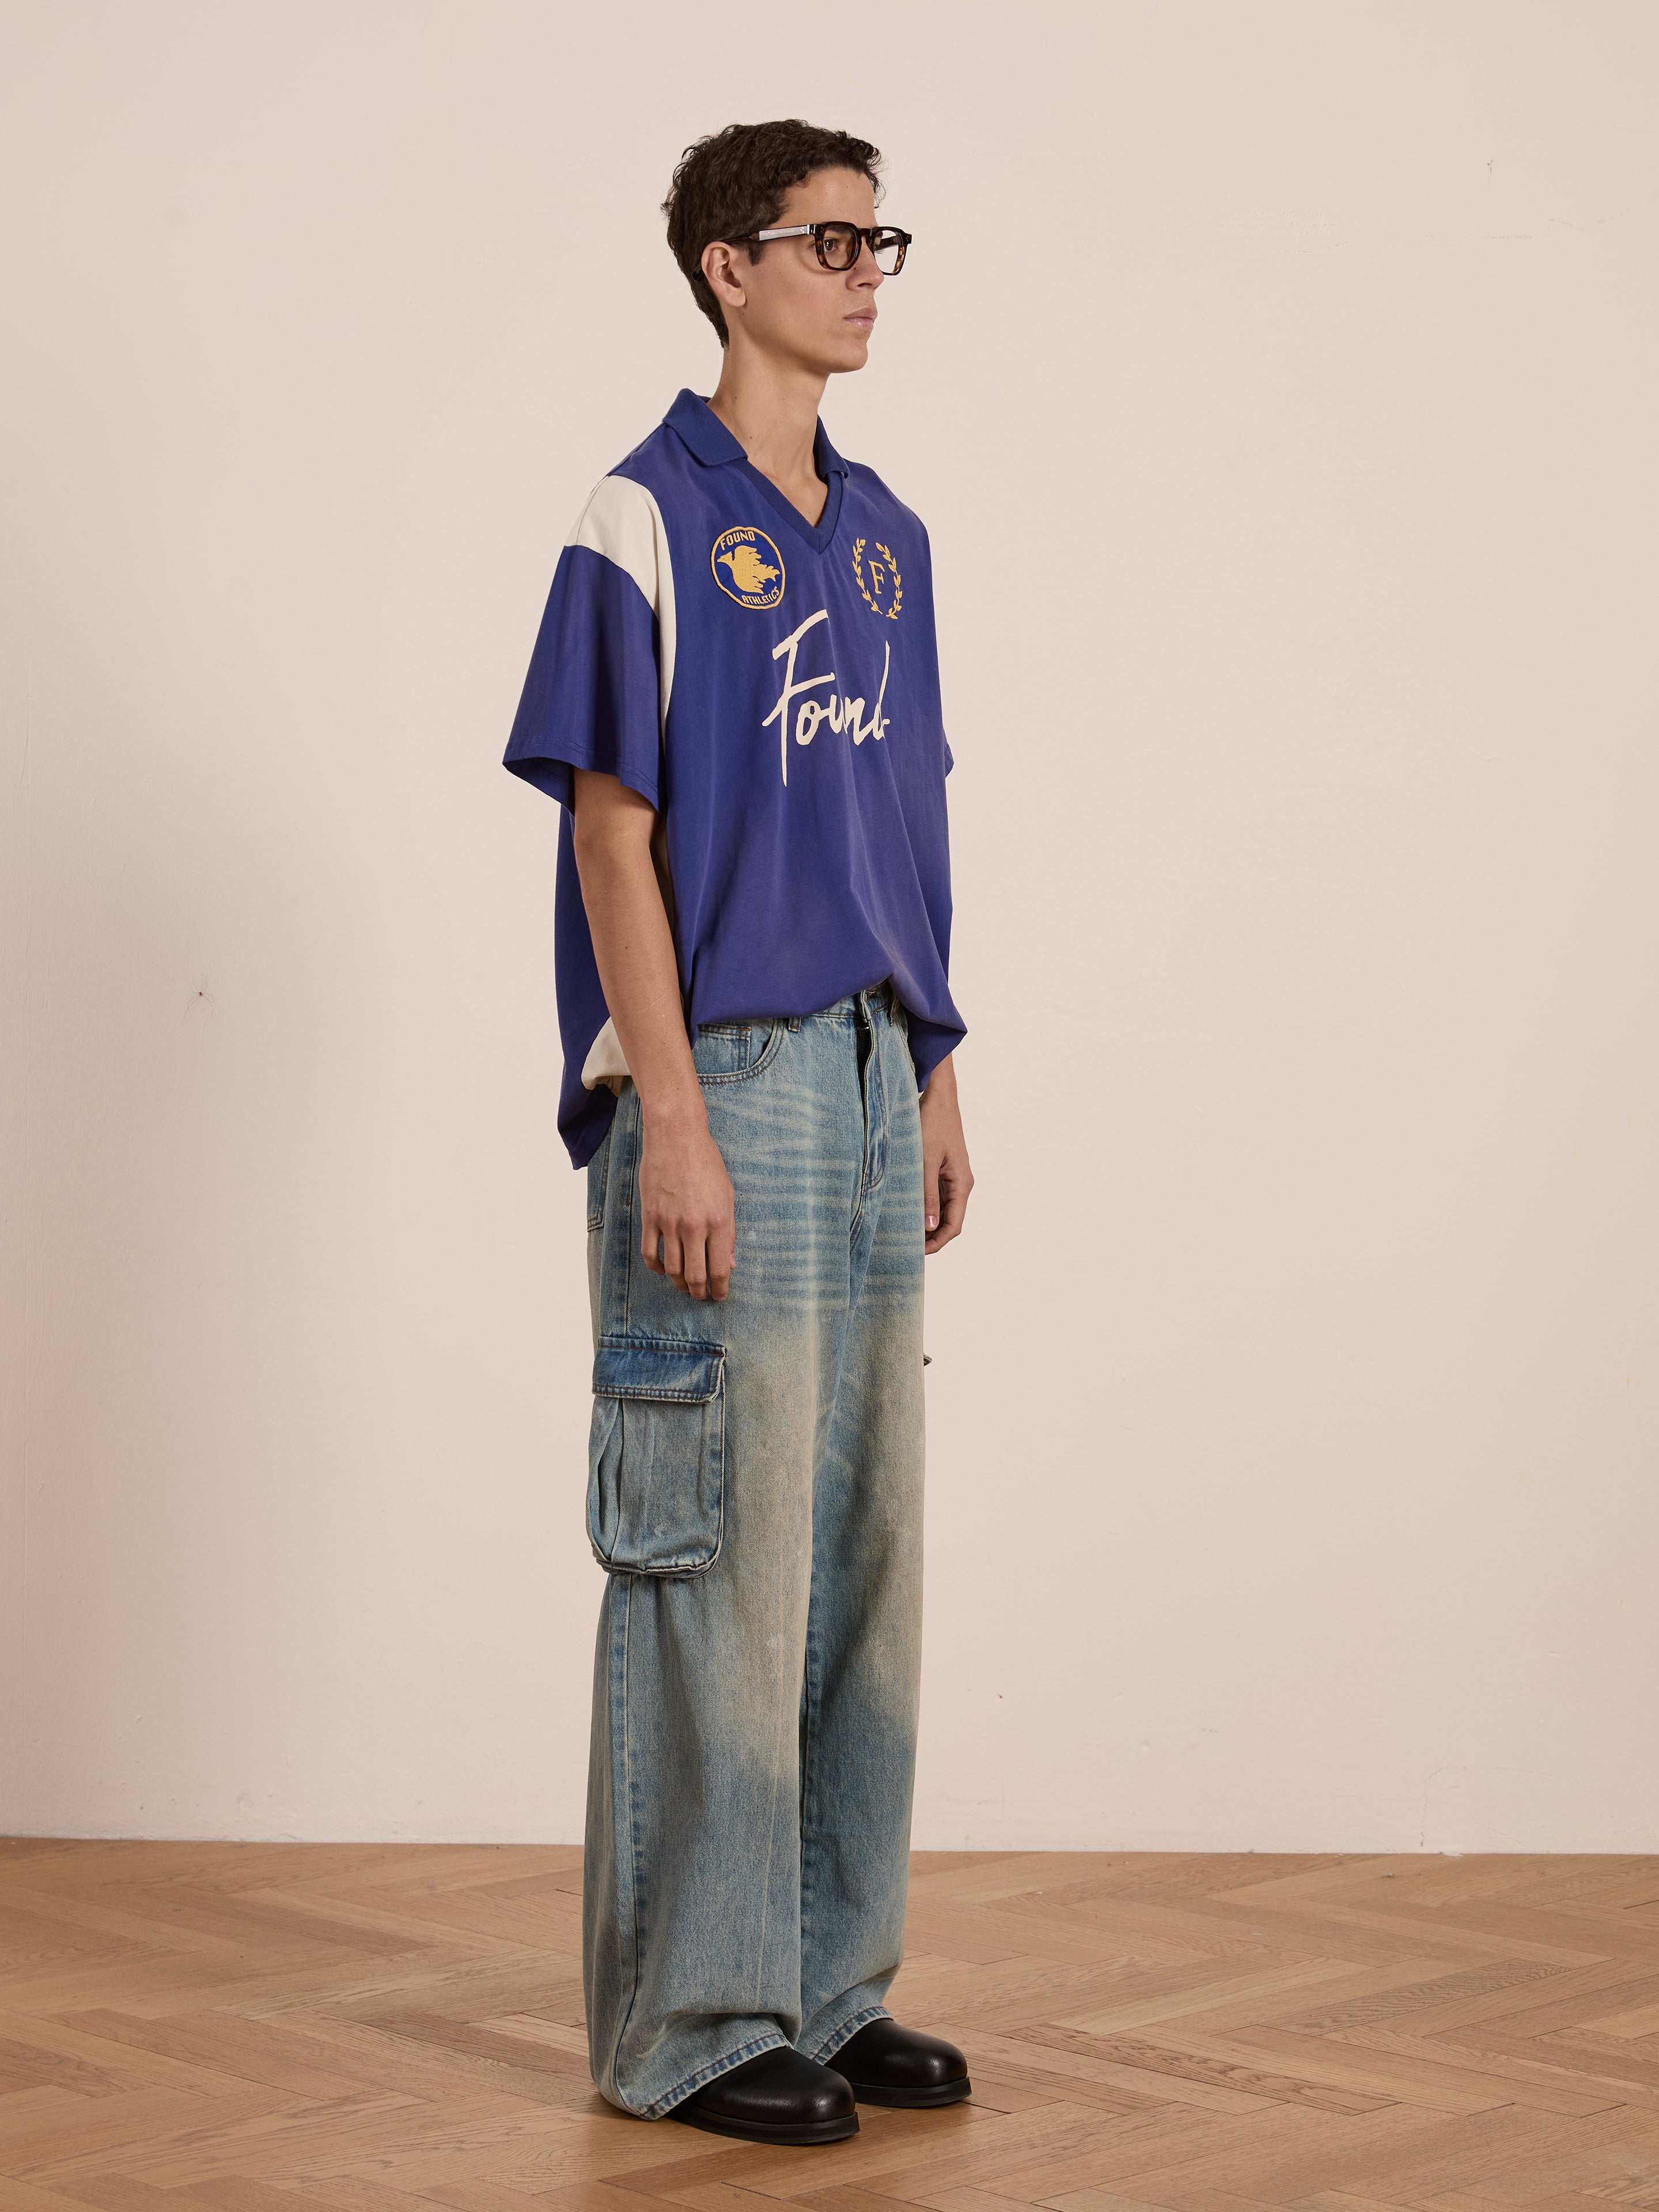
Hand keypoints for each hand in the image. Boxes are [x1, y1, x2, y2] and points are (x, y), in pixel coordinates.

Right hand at [639, 1113, 735, 1299]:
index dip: (720, 1289)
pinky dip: (656, 1268)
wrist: (676, 1137)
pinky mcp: (649, 1216)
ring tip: (685, 1287)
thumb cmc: (707, 1163)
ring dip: (679, 1284)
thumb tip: (728, 1263)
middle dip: (699, 1293)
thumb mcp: (728, 1196)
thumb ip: (729, 1232)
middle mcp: (694, 1226)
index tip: (720, 1295)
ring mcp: (669, 1222)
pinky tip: (663, 1270)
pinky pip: (650, 1252)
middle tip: (701, 1297)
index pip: (719, 1269)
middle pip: (695, 1275)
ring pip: (672, 1269)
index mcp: (719, 1221)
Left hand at [919, 1054, 971, 1255]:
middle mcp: (960, 1183)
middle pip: (948, 1221)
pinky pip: (934, 1195)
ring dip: (924, 1222)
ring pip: (940, 1210)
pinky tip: (904, 1209)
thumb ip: (926, 1195)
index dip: (936, 1243)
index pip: (953, 1226)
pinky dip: (922, 1206)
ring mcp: (951, 1176)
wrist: (937, 1096)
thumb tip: (927, 1226)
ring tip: (901, 1231)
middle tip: (904, 1246)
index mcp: (962, 1184)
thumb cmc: (931, 1124)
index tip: (915, 1253)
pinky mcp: (942, 1169)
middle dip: (929, 1236)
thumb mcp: (924, 1161)